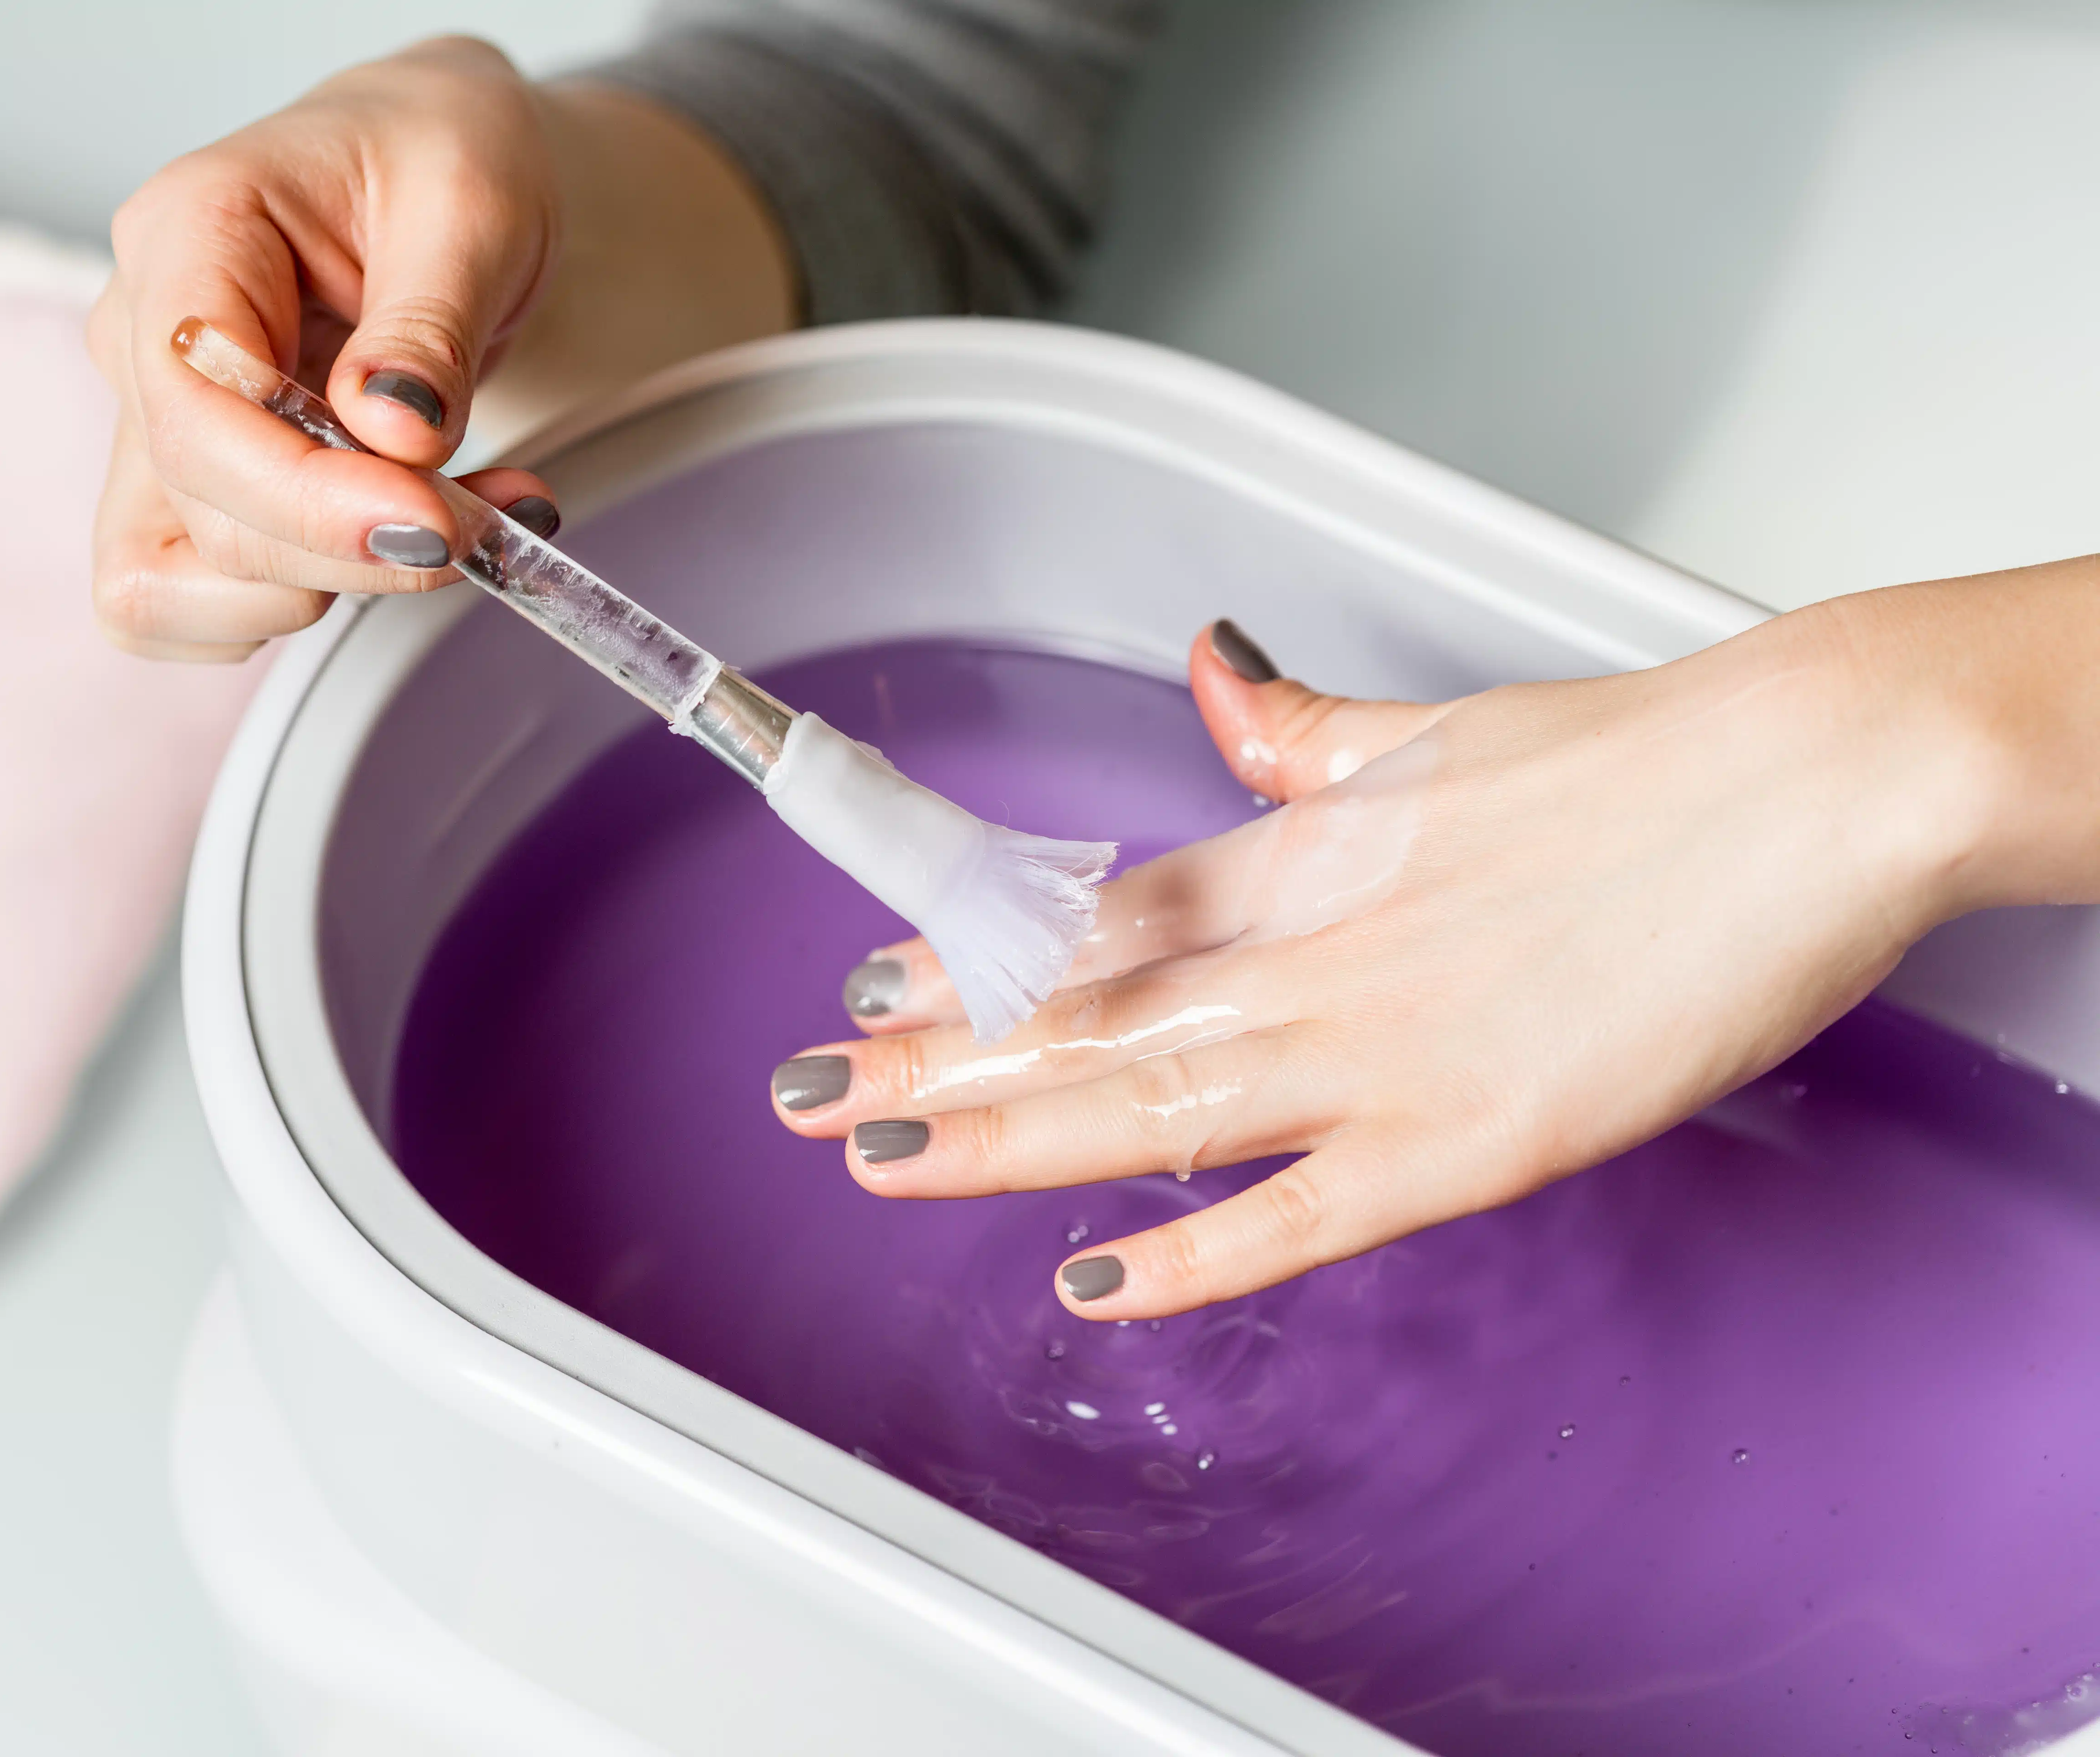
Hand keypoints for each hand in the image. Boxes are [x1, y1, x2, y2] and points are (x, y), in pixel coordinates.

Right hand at [87, 37, 792, 659]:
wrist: (431, 166)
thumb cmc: (440, 156)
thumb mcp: (472, 205)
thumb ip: (429, 326)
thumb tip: (393, 434)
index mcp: (186, 232)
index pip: (195, 413)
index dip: (307, 499)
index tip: (431, 524)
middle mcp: (142, 332)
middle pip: (200, 512)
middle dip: (352, 550)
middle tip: (489, 521)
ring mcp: (154, 418)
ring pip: (175, 580)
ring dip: (328, 587)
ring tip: (464, 524)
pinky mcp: (195, 483)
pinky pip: (198, 600)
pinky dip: (316, 595)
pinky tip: (411, 537)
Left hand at [773, 562, 2099, 1319]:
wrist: (1806, 783)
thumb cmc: (1638, 757)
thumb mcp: (1438, 734)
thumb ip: (1305, 737)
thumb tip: (1214, 676)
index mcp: (1301, 857)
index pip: (1095, 920)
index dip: (975, 960)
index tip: (876, 983)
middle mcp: (1312, 957)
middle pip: (1084, 1018)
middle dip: (936, 1057)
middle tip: (808, 1090)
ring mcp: (1380, 1053)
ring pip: (1147, 1107)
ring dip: (1000, 1137)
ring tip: (876, 1156)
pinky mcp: (1469, 1141)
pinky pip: (1297, 1214)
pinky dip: (1192, 1251)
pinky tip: (1089, 1280)